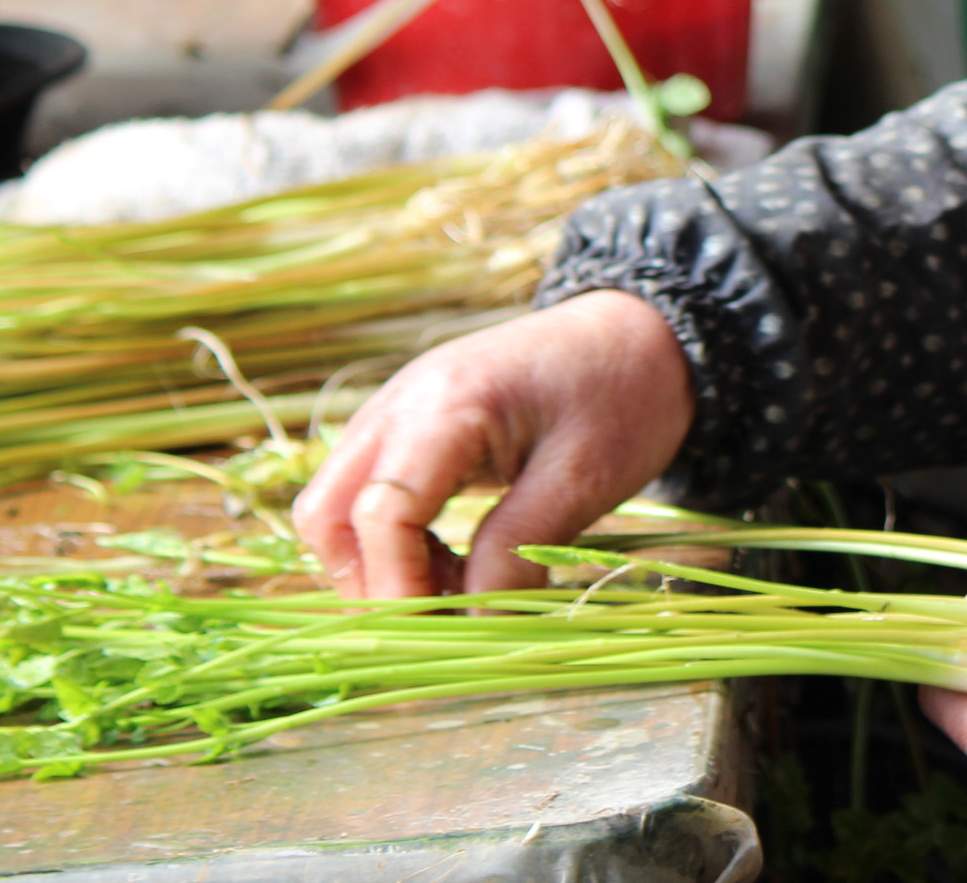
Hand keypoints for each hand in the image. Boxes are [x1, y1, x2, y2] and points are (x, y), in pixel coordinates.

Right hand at [291, 289, 693, 598]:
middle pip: (328, 512)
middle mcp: (400, 403)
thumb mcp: (583, 478)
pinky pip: (368, 493)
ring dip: (378, 564)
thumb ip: (518, 550)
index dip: (398, 587)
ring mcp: (396, 411)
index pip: (381, 513)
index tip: (442, 635)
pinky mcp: (408, 427)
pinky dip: (395, 540)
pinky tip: (455, 562)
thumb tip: (474, 627)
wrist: (638, 330)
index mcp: (445, 404)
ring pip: (338, 506)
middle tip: (436, 621)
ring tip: (454, 591)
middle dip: (367, 582)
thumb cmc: (623, 394)